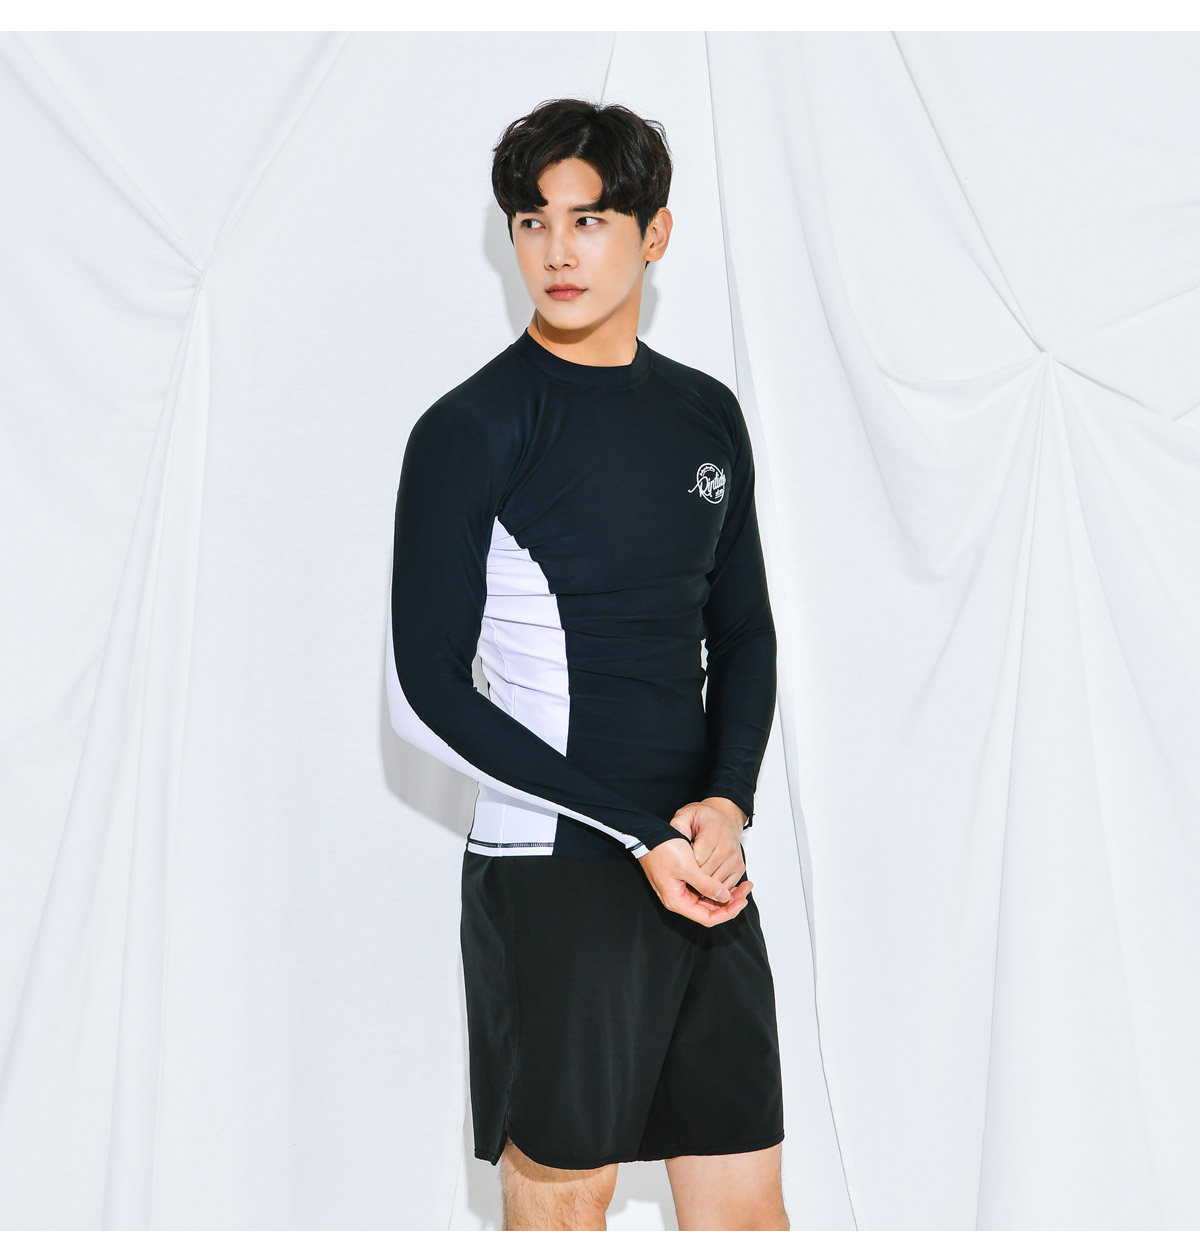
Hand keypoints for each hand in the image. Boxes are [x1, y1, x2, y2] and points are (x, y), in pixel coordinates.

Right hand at [638, 836, 752, 926]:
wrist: (647, 835)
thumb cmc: (662, 849)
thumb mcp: (687, 866)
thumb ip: (706, 884)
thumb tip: (725, 897)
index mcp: (677, 901)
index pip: (708, 917)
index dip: (728, 912)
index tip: (742, 901)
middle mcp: (679, 899)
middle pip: (710, 909)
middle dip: (730, 902)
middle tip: (746, 890)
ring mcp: (681, 890)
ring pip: (708, 899)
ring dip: (725, 893)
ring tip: (742, 885)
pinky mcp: (683, 881)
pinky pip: (703, 889)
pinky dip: (717, 885)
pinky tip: (728, 879)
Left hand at [669, 796, 747, 894]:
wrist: (724, 818)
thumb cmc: (704, 819)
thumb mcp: (687, 815)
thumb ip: (679, 824)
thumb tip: (675, 837)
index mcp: (713, 834)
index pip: (698, 861)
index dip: (686, 864)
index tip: (681, 861)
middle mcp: (727, 847)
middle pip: (706, 874)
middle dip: (693, 875)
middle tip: (686, 869)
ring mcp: (735, 859)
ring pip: (716, 883)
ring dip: (704, 883)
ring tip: (695, 872)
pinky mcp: (739, 868)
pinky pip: (726, 885)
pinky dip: (714, 886)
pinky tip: (706, 877)